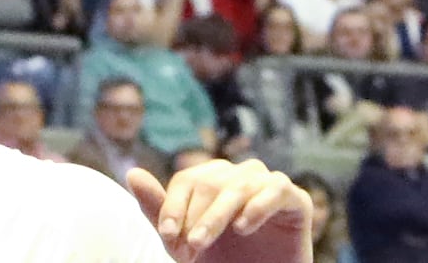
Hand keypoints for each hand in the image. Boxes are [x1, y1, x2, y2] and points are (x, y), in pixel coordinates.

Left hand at [126, 157, 314, 262]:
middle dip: (195, 217)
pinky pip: (277, 190)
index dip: (173, 206)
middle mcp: (242, 175)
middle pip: (212, 182)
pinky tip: (242, 226)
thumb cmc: (222, 260)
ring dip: (216, 215)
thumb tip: (132, 173)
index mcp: (215, 179)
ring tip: (201, 242)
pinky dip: (258, 206)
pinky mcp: (296, 200)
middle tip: (188, 249)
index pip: (188, 179)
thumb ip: (159, 208)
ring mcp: (270, 184)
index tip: (167, 236)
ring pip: (240, 185)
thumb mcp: (183, 240)